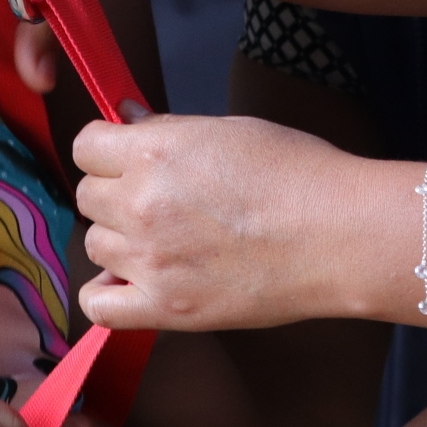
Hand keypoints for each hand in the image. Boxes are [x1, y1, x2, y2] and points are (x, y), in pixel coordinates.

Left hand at [74, 111, 369, 333]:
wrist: (340, 235)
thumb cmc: (298, 174)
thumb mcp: (228, 131)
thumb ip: (166, 129)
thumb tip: (125, 120)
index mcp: (154, 151)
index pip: (85, 145)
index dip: (106, 148)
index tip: (126, 157)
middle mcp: (140, 203)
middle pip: (88, 195)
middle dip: (115, 191)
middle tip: (158, 199)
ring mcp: (150, 259)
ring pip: (93, 245)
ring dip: (119, 240)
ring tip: (163, 239)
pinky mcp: (167, 307)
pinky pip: (99, 306)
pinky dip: (107, 294)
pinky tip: (134, 281)